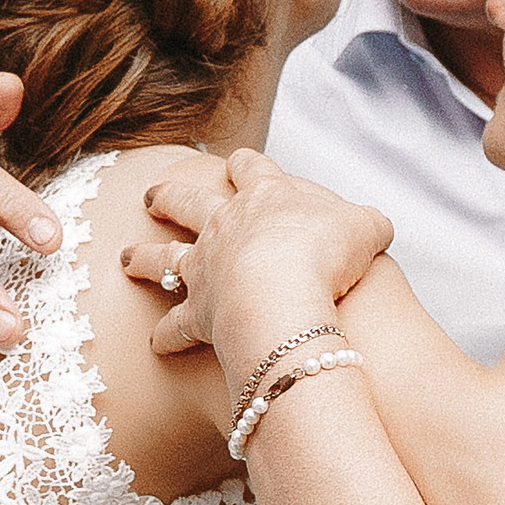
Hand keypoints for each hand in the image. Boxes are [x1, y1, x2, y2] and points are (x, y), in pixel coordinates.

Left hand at [125, 149, 394, 363]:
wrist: (286, 294)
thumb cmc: (327, 252)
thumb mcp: (366, 227)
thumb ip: (369, 223)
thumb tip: (377, 227)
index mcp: (265, 198)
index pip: (251, 170)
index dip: (245, 165)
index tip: (236, 161)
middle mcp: (224, 228)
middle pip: (188, 204)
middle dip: (170, 197)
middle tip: (152, 195)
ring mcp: (205, 269)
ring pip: (163, 260)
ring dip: (144, 259)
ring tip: (126, 257)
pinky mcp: (199, 314)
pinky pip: (175, 327)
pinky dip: (165, 336)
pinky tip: (156, 343)